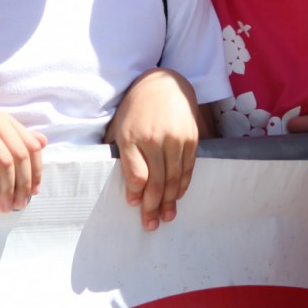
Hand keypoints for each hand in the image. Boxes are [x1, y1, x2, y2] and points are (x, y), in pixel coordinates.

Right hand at [0, 109, 45, 211]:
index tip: (34, 192)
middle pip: (19, 155)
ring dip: (7, 188)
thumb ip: (13, 138)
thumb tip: (43, 142)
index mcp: (3, 119)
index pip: (31, 146)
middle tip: (19, 205)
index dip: (35, 171)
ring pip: (3, 161)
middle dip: (22, 184)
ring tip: (4, 206)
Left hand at [109, 68, 200, 230]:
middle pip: (156, 181)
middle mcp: (155, 138)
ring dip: (171, 200)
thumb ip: (117, 151)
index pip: (136, 174)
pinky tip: (178, 195)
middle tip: (151, 224)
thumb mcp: (119, 125)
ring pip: (174, 177)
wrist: (164, 83)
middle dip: (153, 206)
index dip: (136, 193)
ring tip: (167, 216)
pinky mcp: (191, 137)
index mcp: (132, 136)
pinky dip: (183, 184)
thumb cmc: (136, 108)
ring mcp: (176, 138)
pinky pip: (189, 167)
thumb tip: (116, 180)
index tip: (134, 204)